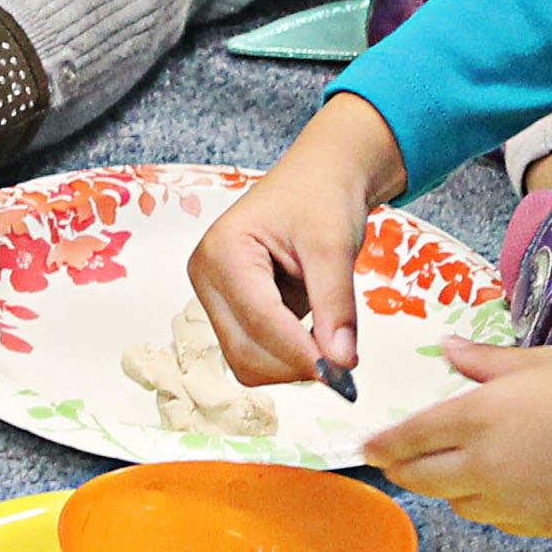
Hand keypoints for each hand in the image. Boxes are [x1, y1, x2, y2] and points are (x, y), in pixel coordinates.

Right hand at [188, 94, 404, 382]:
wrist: (321, 177)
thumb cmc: (322, 197)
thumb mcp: (334, 246)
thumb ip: (336, 307)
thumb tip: (342, 363)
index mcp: (223, 250)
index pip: (258, 321)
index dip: (301, 352)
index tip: (343, 373)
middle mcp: (207, 277)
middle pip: (244, 351)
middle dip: (295, 364)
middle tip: (344, 366)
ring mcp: (215, 296)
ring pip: (246, 360)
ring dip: (291, 364)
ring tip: (331, 341)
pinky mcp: (230, 310)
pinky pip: (254, 352)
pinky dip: (288, 356)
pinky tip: (315, 335)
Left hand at [366, 342, 551, 539]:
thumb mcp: (542, 361)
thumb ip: (486, 363)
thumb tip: (447, 352)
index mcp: (478, 419)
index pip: (409, 438)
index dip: (381, 443)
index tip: (365, 444)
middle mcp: (484, 468)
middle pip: (421, 480)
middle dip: (402, 470)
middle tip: (396, 458)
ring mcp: (512, 505)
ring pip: (458, 504)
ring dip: (447, 487)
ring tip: (458, 465)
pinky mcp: (539, 527)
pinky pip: (496, 519)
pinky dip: (488, 503)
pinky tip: (506, 482)